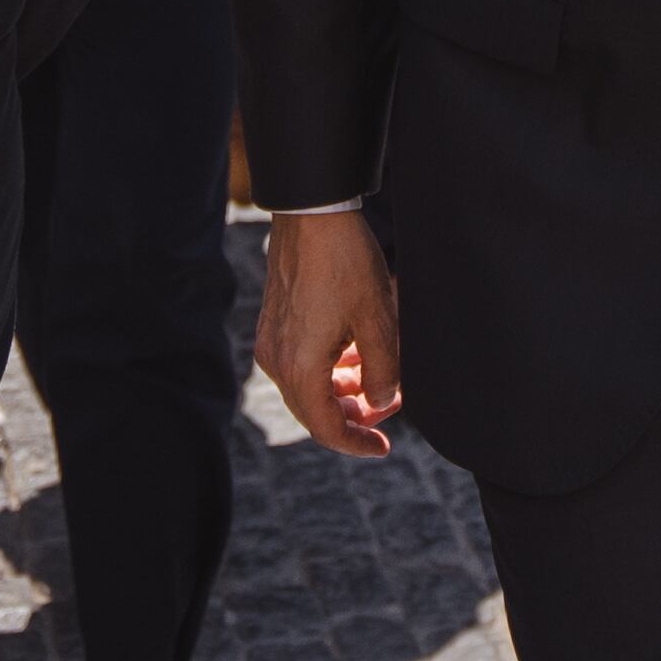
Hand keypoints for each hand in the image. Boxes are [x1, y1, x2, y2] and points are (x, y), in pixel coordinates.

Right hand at [257, 208, 403, 456]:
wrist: (312, 213)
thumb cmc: (346, 262)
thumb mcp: (378, 319)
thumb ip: (384, 370)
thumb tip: (381, 400)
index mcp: (300, 367)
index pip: (326, 428)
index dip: (357, 443)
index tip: (383, 447)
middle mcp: (277, 360)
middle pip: (314, 410)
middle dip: (353, 415)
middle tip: (389, 406)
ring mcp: (271, 340)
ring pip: (308, 386)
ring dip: (342, 390)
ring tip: (378, 378)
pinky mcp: (273, 323)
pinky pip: (300, 362)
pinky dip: (328, 368)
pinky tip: (355, 352)